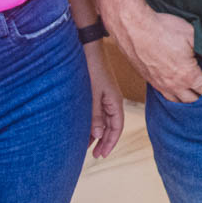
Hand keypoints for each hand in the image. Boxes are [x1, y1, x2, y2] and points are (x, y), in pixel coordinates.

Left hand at [84, 41, 125, 156]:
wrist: (86, 47)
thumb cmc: (91, 68)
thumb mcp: (92, 94)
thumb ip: (95, 115)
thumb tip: (98, 135)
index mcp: (115, 101)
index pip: (117, 126)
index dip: (110, 142)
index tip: (101, 154)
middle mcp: (112, 100)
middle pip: (111, 125)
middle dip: (104, 141)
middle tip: (95, 155)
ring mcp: (104, 95)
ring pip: (103, 120)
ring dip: (97, 133)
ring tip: (87, 146)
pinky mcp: (97, 91)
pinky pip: (97, 112)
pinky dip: (92, 122)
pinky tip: (84, 129)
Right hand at [110, 6, 201, 102]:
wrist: (134, 28)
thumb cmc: (163, 29)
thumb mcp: (191, 34)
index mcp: (188, 75)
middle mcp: (174, 85)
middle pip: (193, 101)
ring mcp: (160, 84)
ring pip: (177, 101)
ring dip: (187, 100)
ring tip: (194, 95)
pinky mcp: (149, 80)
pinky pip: (164, 95)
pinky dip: (173, 96)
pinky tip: (175, 89)